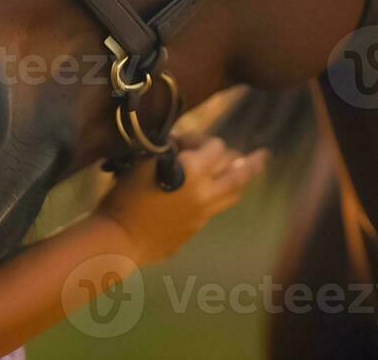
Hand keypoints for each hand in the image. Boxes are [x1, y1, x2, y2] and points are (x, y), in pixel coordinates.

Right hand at [92, 136, 268, 266]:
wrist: (120, 238)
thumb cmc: (124, 196)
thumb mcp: (143, 162)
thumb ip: (168, 150)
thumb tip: (179, 147)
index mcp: (193, 170)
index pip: (215, 145)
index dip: (201, 139)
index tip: (183, 141)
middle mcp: (206, 191)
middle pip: (238, 170)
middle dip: (241, 157)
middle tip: (252, 153)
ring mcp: (204, 212)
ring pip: (235, 191)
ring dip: (243, 176)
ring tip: (257, 165)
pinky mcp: (196, 227)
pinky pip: (218, 206)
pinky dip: (223, 193)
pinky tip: (222, 189)